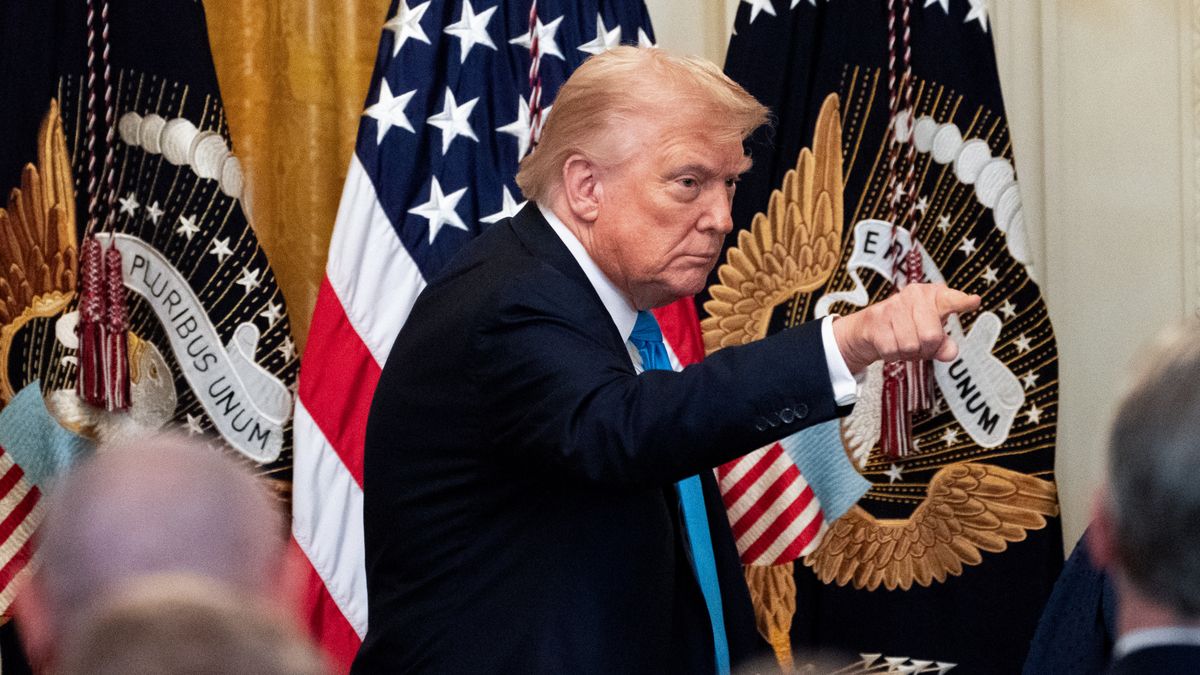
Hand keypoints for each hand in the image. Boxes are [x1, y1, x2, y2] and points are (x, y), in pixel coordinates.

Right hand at [831, 283, 979, 374]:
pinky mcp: (876, 319)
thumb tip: (950, 352)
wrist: (870, 328)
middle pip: (931, 336)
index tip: (974, 301)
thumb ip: (944, 345)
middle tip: (920, 345)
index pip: (951, 300)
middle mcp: (914, 295)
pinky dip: (892, 355)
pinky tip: (890, 344)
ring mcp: (893, 305)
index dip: (962, 302)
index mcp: (933, 295)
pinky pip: (892, 350)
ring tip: (902, 343)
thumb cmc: (907, 329)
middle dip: (926, 350)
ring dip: (908, 353)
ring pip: (910, 346)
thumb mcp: (931, 335)